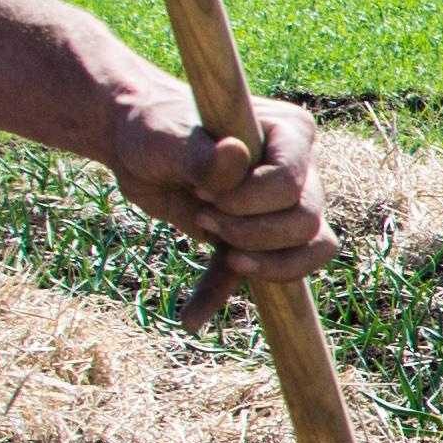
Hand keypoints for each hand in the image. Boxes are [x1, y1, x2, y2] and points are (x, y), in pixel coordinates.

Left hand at [109, 91, 328, 283]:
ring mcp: (283, 207)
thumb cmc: (156, 126)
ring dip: (256, 260)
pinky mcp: (254, 238)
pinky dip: (221, 294)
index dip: (250, 200)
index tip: (206, 190)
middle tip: (204, 214)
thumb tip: (235, 155)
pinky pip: (259, 276)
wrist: (136, 144)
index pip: (292, 184)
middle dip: (252, 232)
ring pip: (305, 250)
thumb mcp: (170, 137)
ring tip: (205, 234)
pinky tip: (190, 316)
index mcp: (290, 134)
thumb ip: (203, 154)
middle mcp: (300, 170)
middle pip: (305, 222)